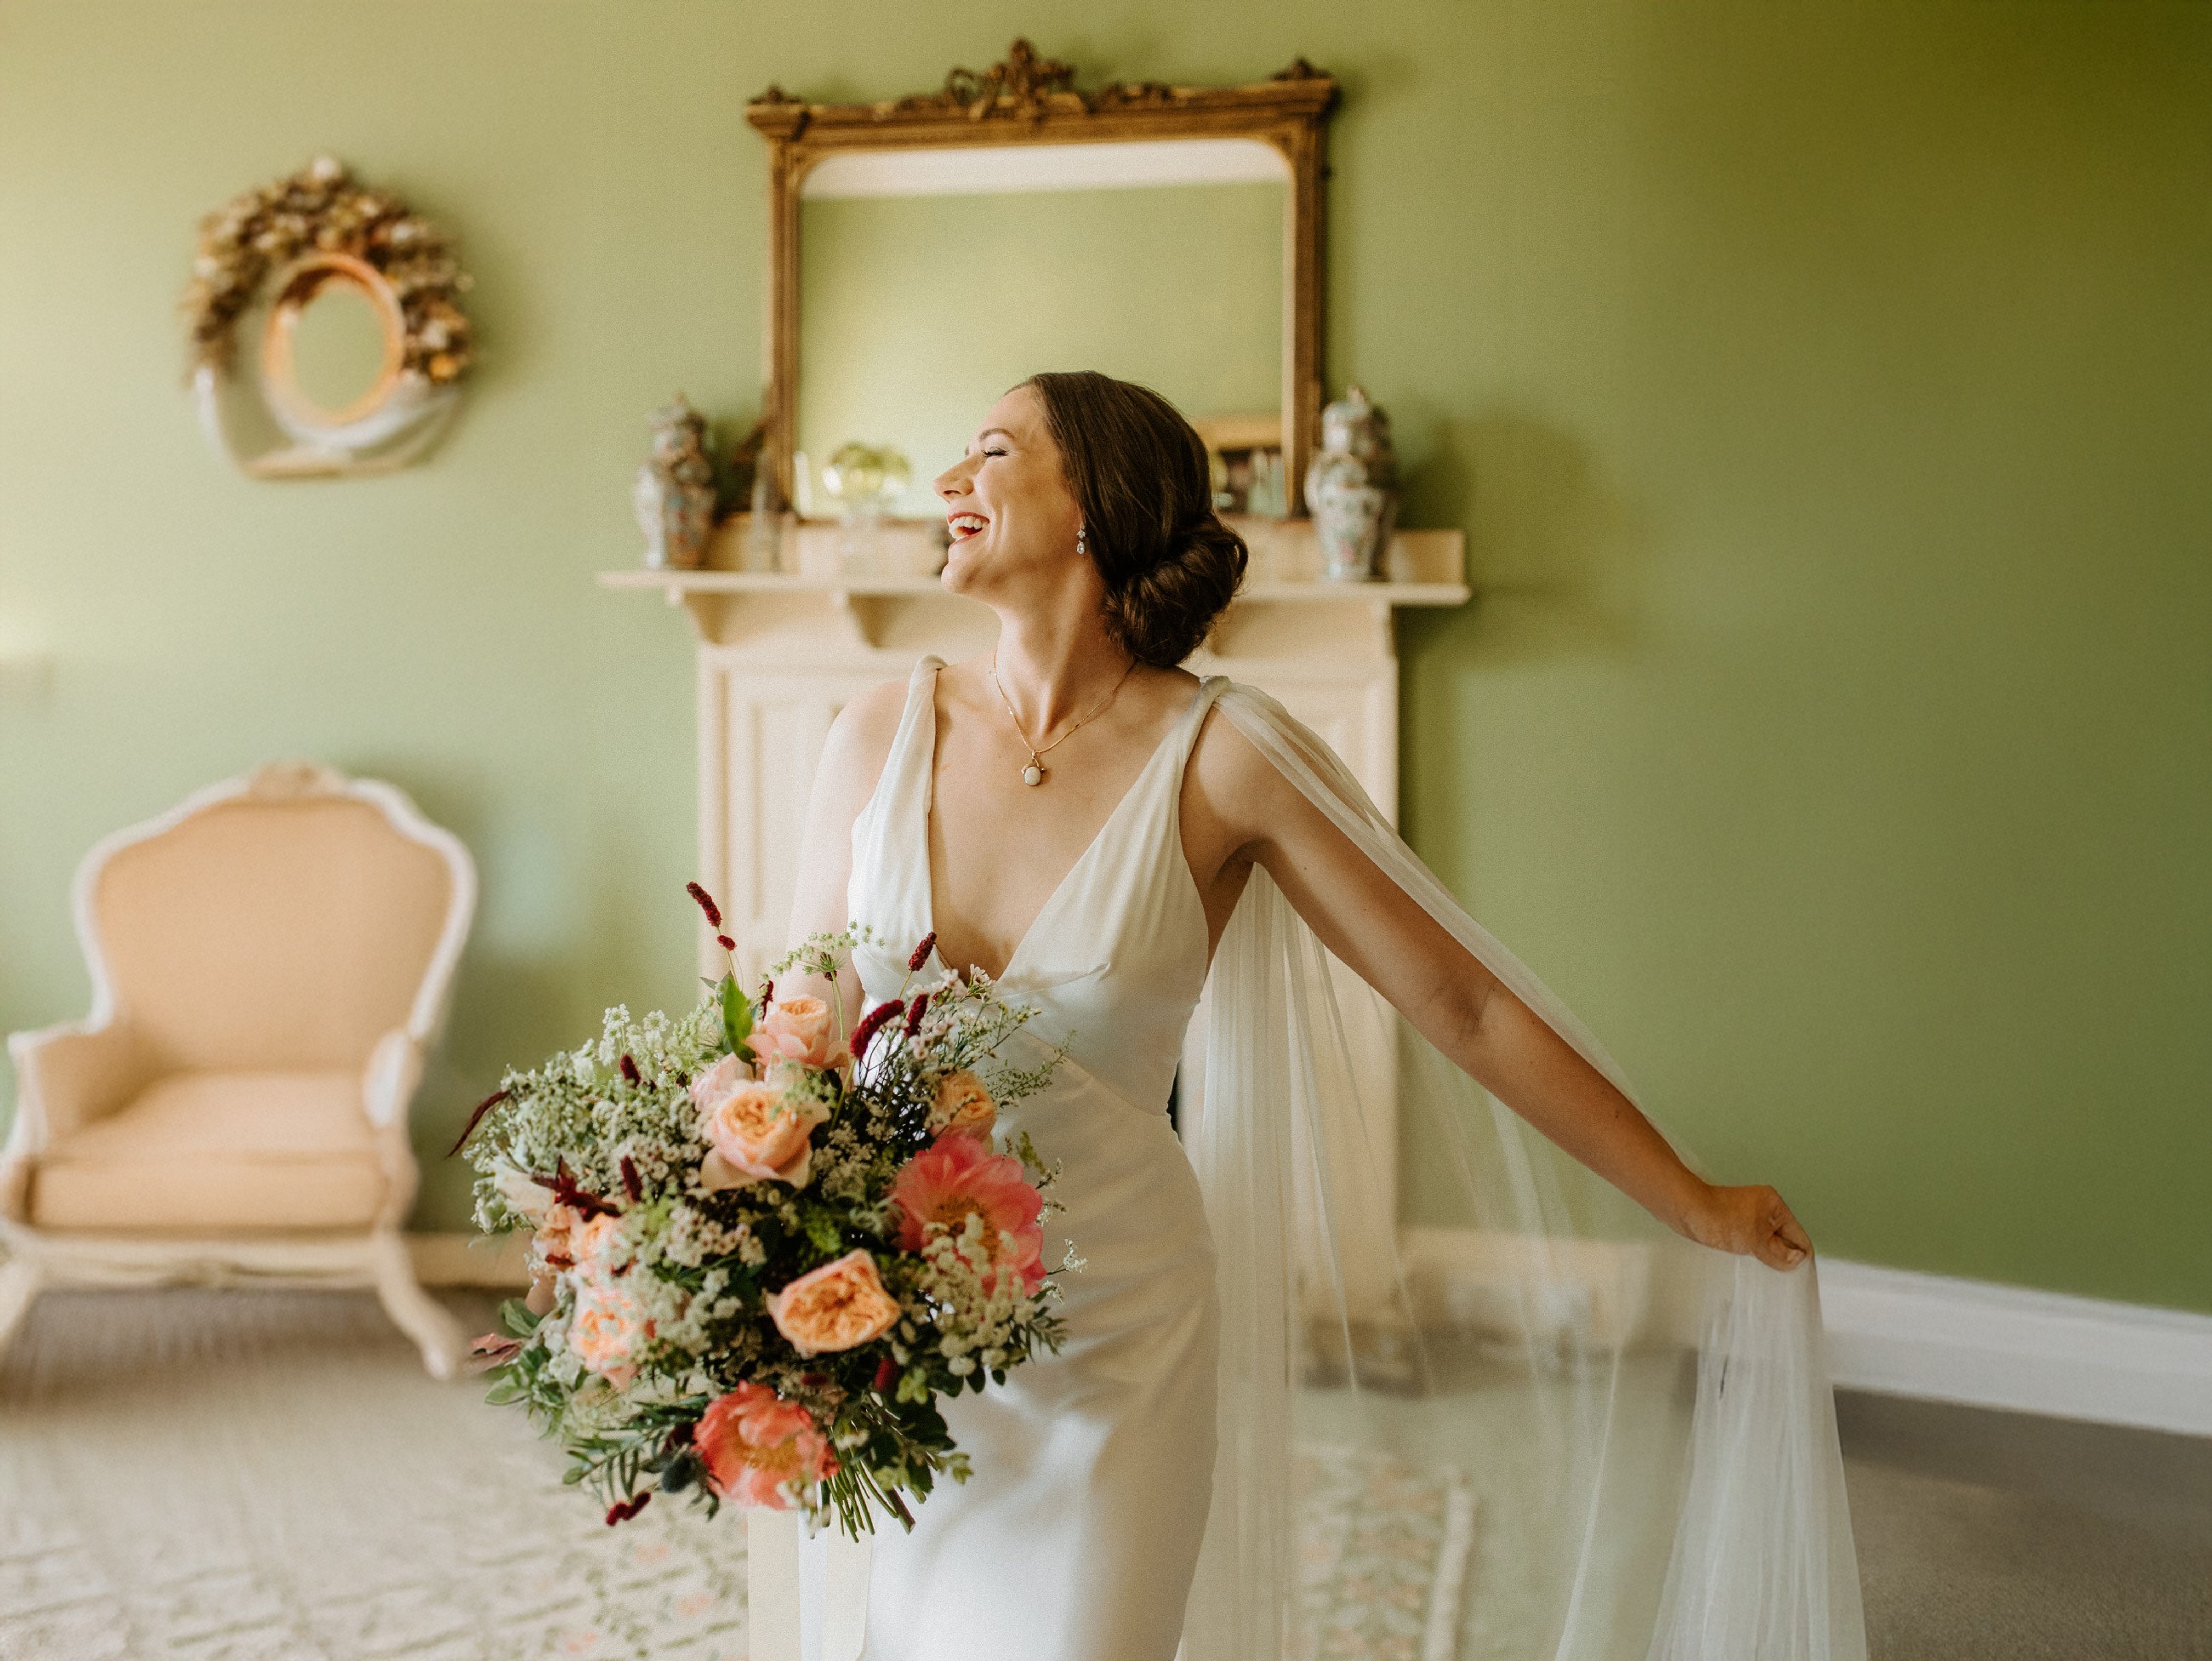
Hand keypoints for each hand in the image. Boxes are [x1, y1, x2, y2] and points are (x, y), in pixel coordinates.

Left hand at [1681, 1182, 1811, 1270]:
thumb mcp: (1755, 1239)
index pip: (1798, 1235)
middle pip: (1785, 1239)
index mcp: (1775, 1206)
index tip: (1803, 1279)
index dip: (1802, 1257)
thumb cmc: (1720, 1219)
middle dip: (1786, 1258)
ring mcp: (1749, 1218)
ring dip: (1769, 1259)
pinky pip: (1752, 1243)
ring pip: (1767, 1243)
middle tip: (1787, 1283)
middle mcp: (1765, 1210)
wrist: (1685, 1210)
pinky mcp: (1734, 1226)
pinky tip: (1754, 1269)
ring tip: (1771, 1279)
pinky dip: (1755, 1255)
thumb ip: (1777, 1253)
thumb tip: (1797, 1261)